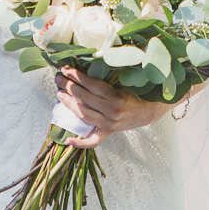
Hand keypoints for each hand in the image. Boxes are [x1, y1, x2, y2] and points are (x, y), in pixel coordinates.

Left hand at [55, 67, 172, 148]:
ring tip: (60, 94)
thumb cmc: (136, 92)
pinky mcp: (108, 133)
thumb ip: (107, 76)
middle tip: (59, 79)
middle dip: (69, 86)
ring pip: (84, 114)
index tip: (65, 69)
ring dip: (69, 104)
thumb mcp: (124, 81)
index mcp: (116, 96)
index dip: (76, 76)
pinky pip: (93, 141)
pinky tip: (68, 140)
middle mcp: (112, 111)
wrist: (150, 110)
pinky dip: (80, 143)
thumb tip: (86, 66)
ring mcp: (109, 124)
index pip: (90, 84)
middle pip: (84, 98)